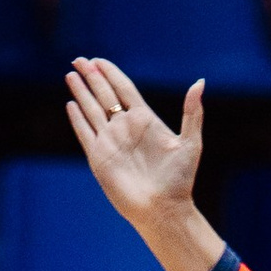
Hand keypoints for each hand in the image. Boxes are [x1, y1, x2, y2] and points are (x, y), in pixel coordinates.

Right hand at [63, 58, 210, 270]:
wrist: (164, 210)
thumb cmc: (179, 181)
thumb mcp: (190, 143)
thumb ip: (193, 112)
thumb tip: (200, 82)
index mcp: (144, 120)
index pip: (123, 88)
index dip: (110, 73)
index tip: (98, 60)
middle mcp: (125, 128)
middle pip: (104, 94)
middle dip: (91, 76)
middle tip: (79, 60)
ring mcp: (111, 142)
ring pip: (92, 110)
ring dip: (81, 92)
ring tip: (70, 74)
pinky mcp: (100, 159)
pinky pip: (85, 133)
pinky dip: (78, 119)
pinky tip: (71, 104)